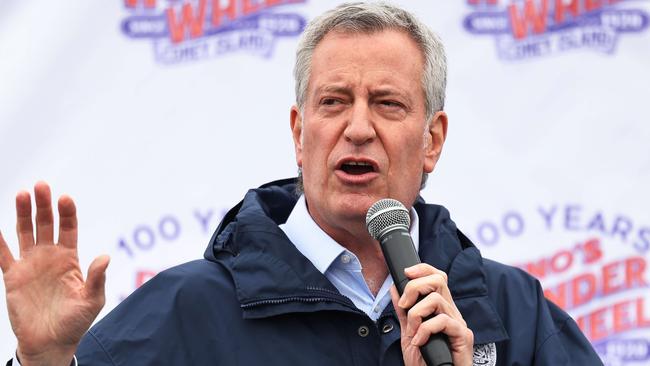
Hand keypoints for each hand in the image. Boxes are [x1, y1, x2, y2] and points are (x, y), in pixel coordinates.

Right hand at [0, 182, 109, 365]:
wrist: (51, 343)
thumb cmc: (76, 322)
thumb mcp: (92, 300)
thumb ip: (96, 278)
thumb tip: (105, 256)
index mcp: (70, 259)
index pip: (69, 228)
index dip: (67, 213)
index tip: (65, 198)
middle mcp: (50, 256)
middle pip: (46, 224)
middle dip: (44, 205)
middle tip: (41, 185)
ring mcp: (31, 264)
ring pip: (25, 232)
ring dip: (23, 213)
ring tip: (22, 194)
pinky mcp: (13, 277)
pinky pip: (3, 255)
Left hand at [390, 263, 473, 365]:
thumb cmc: (426, 361)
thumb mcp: (410, 332)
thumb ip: (404, 311)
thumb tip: (395, 288)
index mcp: (441, 309)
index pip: (438, 277)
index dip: (423, 269)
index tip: (406, 272)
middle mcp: (452, 313)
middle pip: (438, 280)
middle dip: (415, 287)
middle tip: (404, 305)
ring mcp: (459, 324)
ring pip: (436, 300)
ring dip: (416, 315)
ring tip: (413, 333)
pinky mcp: (464, 336)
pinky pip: (442, 321)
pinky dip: (425, 330)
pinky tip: (420, 343)